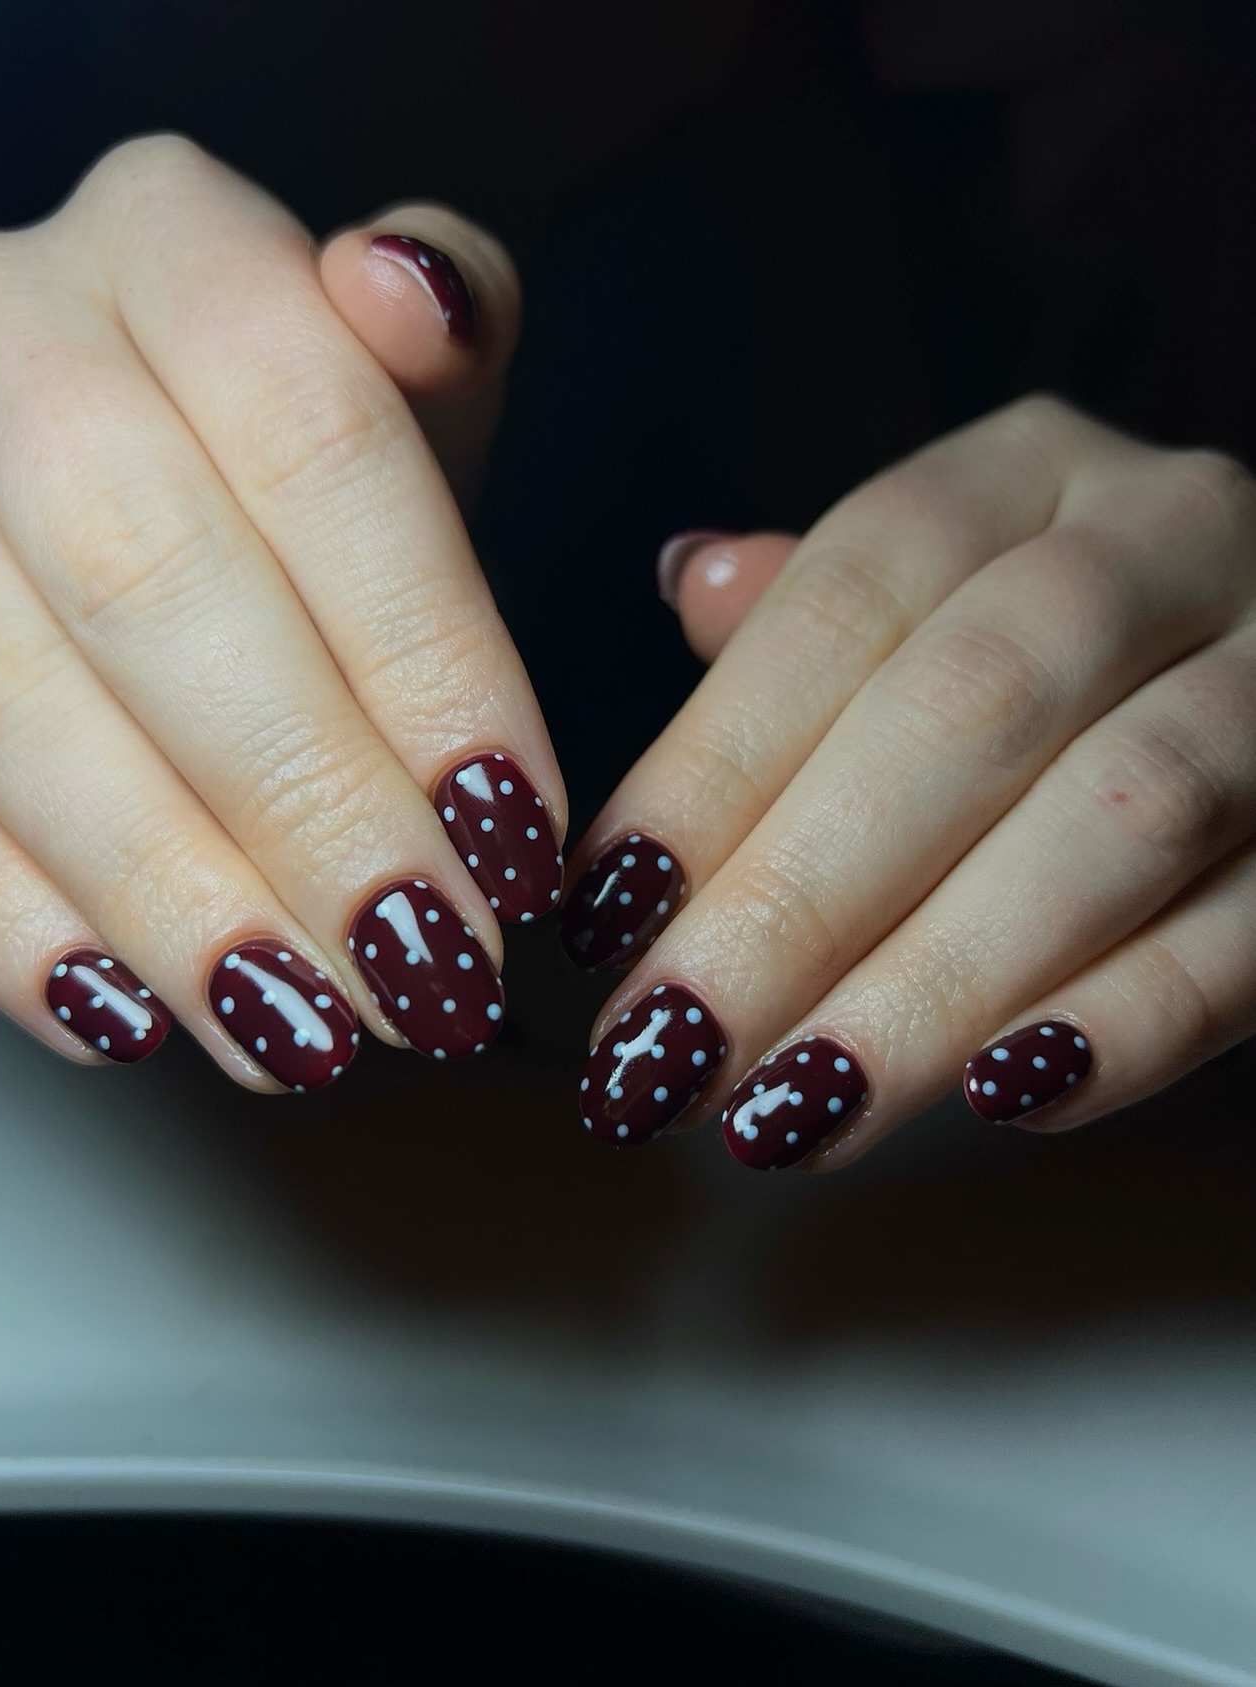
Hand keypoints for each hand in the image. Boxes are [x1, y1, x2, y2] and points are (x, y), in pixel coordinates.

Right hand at [0, 134, 563, 1090]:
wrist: (133, 448)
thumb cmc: (301, 438)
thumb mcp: (407, 367)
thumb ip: (446, 331)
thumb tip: (417, 296)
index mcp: (170, 238)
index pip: (317, 445)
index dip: (424, 659)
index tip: (510, 834)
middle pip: (149, 581)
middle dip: (302, 803)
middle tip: (417, 966)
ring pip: (4, 698)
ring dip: (164, 889)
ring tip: (298, 1024)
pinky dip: (9, 917)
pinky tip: (124, 1013)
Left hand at [560, 395, 1255, 1166]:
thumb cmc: (1060, 668)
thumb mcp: (942, 597)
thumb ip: (820, 616)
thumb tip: (690, 580)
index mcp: (1030, 472)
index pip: (847, 601)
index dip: (717, 763)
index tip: (604, 918)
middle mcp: (1173, 533)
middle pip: (969, 707)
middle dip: (799, 899)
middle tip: (672, 1051)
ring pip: (1120, 815)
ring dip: (937, 980)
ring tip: (794, 1108)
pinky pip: (1255, 928)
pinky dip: (1128, 1019)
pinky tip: (999, 1096)